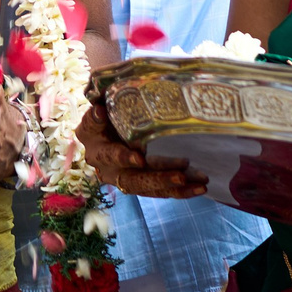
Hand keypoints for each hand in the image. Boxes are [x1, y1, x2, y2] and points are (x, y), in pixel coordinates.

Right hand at [78, 101, 206, 198]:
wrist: (106, 122)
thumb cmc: (107, 106)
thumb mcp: (102, 100)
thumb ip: (103, 100)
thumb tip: (101, 108)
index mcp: (91, 139)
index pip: (105, 149)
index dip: (121, 153)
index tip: (139, 155)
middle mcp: (103, 163)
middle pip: (130, 177)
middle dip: (155, 177)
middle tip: (178, 175)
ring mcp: (121, 176)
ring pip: (145, 186)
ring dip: (171, 185)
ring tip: (195, 182)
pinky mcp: (139, 184)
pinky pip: (158, 191)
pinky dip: (180, 191)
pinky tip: (199, 187)